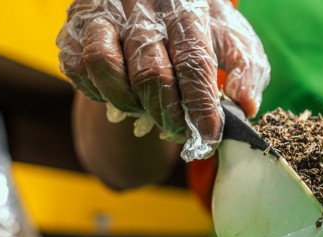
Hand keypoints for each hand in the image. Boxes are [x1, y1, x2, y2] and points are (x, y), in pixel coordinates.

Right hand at [57, 0, 269, 160]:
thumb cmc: (199, 25)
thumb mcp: (231, 36)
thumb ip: (246, 67)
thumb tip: (245, 105)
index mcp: (186, 7)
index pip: (193, 63)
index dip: (200, 107)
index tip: (207, 137)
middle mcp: (143, 4)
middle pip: (150, 73)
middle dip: (167, 115)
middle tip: (178, 131)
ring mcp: (105, 12)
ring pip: (106, 66)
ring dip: (128, 104)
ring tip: (147, 112)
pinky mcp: (76, 24)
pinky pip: (79, 67)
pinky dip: (97, 92)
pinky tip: (119, 97)